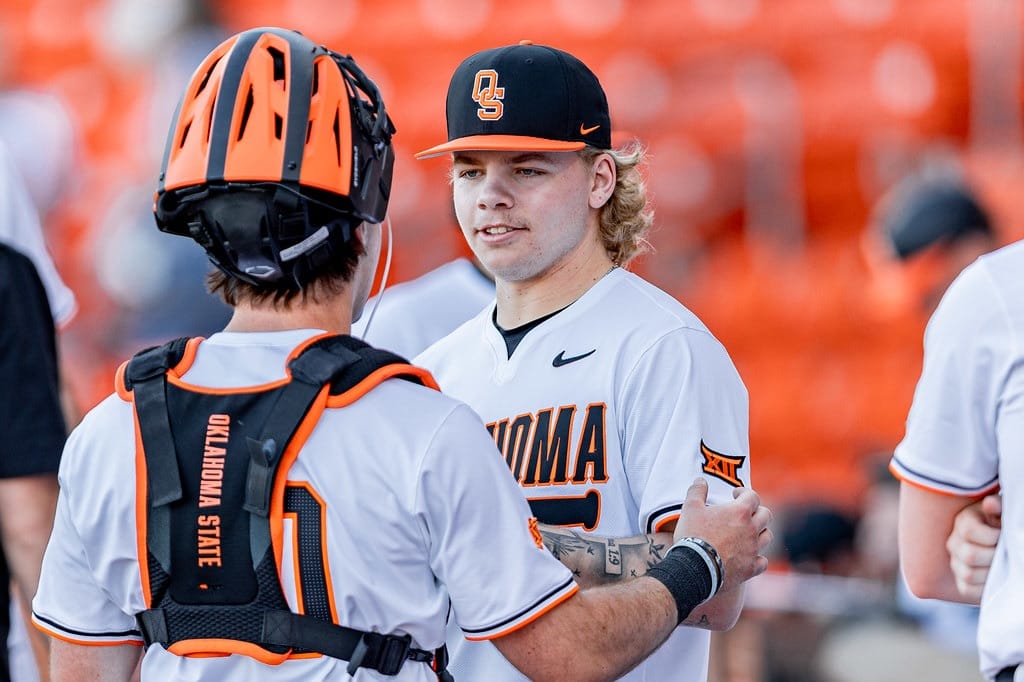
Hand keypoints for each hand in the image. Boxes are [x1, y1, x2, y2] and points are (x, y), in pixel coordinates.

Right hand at [674, 478, 771, 592]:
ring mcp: (753, 550)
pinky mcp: (751, 568)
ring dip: (760, 532)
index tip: (735, 495)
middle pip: (766, 515)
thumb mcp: (690, 508)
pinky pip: (763, 561)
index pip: (753, 496)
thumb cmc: (693, 535)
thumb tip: (701, 480)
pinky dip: (758, 557)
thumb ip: (697, 491)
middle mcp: (751, 529)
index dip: (744, 493)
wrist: (696, 568)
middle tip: (745, 513)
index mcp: (739, 512)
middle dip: (757, 511)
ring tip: (748, 533)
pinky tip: (750, 557)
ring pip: (767, 536)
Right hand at [946, 493, 1000, 602]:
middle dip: (994, 556)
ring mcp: (956, 564)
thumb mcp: (1003, 511)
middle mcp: (954, 543)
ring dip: (991, 572)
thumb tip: (990, 504)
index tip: (1002, 535)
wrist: (1002, 541)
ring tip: (1002, 565)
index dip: (991, 536)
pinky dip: (984, 587)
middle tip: (1004, 552)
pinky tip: (995, 577)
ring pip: (968, 575)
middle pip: (969, 556)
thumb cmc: (1004, 523)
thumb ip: (998, 506)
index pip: (968, 531)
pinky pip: (967, 589)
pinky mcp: (962, 582)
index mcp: (963, 522)